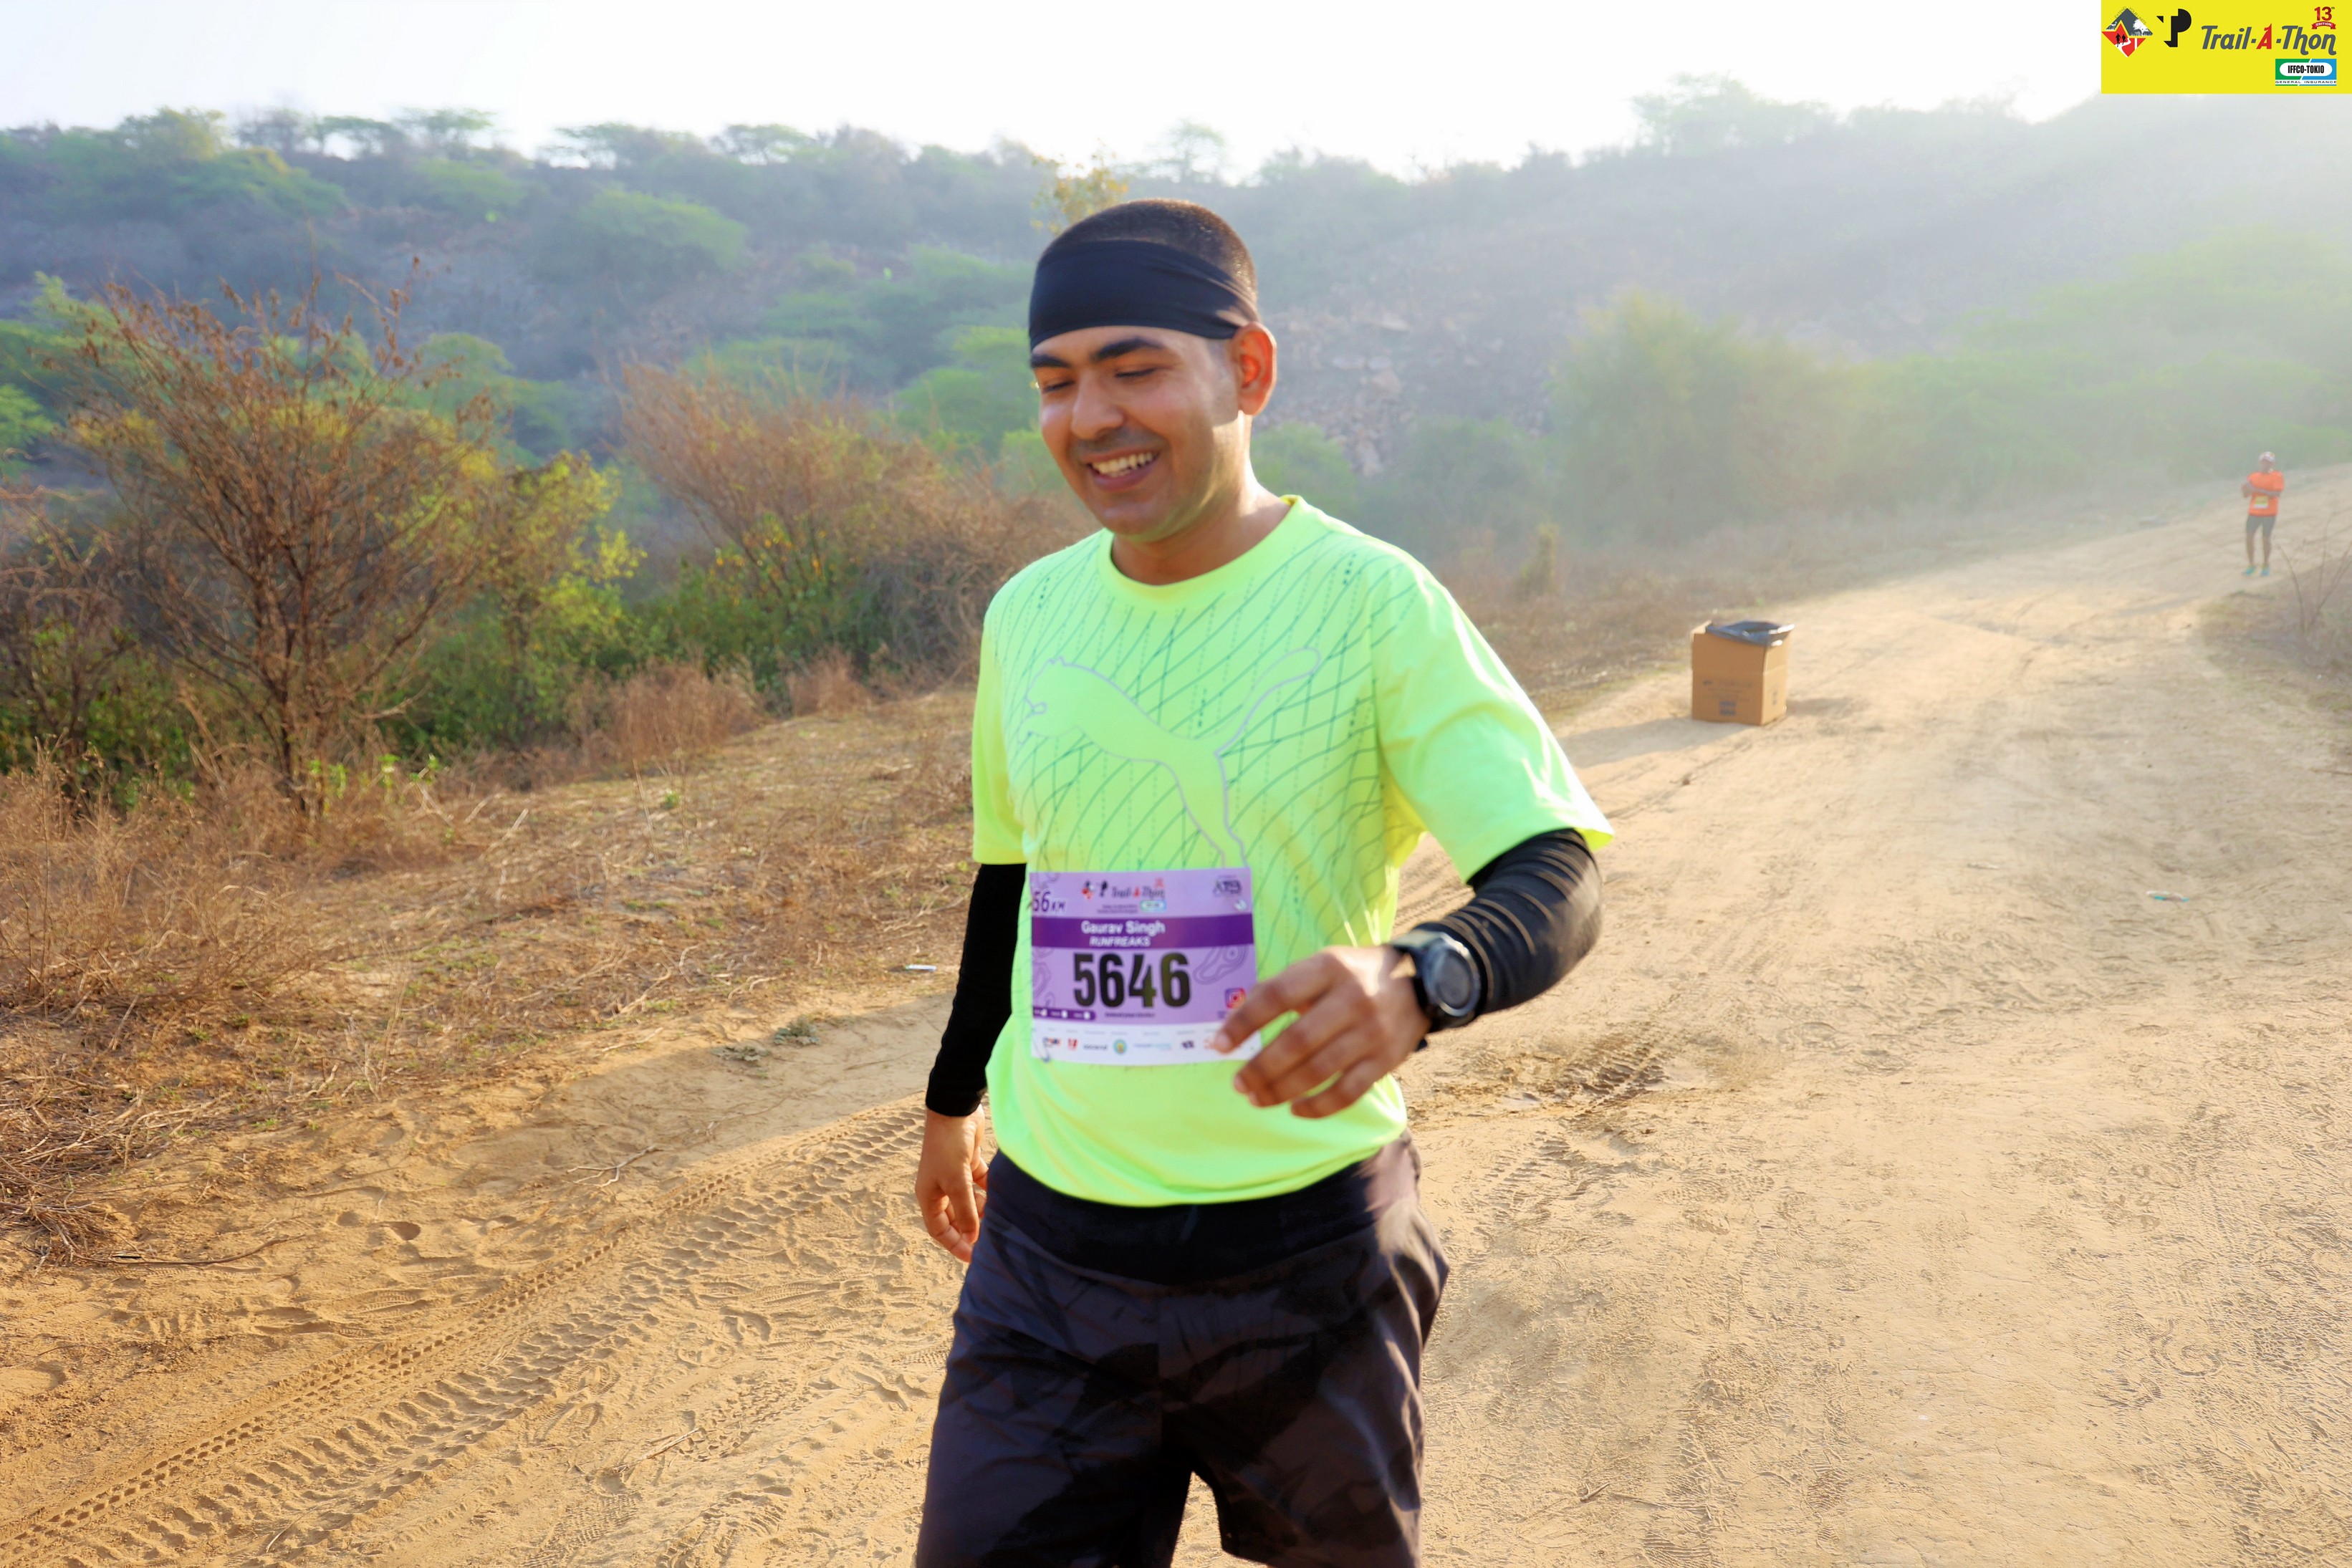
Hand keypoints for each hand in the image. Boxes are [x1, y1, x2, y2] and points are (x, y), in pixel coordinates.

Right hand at [916, 1108, 989, 1261]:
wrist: (955, 1109)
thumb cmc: (948, 1147)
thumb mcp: (957, 1182)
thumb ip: (965, 1211)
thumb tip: (972, 1237)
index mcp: (929, 1196)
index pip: (939, 1229)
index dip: (955, 1244)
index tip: (973, 1257)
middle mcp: (940, 1188)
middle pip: (956, 1218)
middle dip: (971, 1230)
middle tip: (991, 1242)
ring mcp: (955, 1176)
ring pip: (970, 1202)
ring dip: (983, 1212)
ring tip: (1000, 1222)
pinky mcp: (969, 1163)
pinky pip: (980, 1185)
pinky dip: (989, 1192)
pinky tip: (1002, 1199)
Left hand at [1210, 945, 1429, 1117]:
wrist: (1420, 984)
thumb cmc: (1353, 976)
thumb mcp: (1322, 966)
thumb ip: (1284, 988)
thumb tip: (1237, 1023)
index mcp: (1329, 967)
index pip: (1277, 996)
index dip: (1244, 1022)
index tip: (1218, 1045)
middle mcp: (1352, 998)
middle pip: (1297, 1041)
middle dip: (1261, 1068)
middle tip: (1238, 1084)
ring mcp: (1371, 1032)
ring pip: (1319, 1071)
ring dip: (1281, 1090)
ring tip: (1256, 1099)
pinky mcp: (1386, 1060)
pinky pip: (1348, 1092)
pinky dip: (1319, 1107)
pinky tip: (1295, 1110)